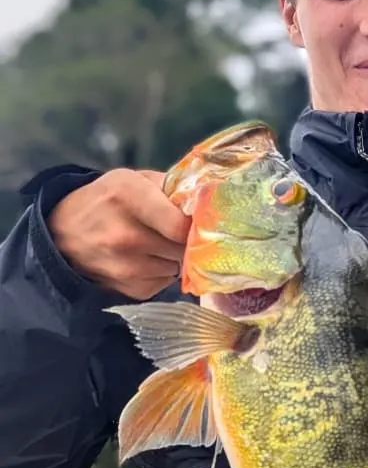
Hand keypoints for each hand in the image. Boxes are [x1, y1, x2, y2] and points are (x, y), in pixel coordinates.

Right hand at [47, 168, 189, 300]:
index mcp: (127, 196)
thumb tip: (205, 203)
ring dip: (173, 256)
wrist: (62, 232)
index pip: (181, 224)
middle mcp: (125, 234)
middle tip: (176, 231)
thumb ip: (170, 188)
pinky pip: (164, 282)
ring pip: (177, 266)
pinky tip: (144, 259)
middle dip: (186, 239)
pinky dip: (161, 272)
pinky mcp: (128, 288)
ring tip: (155, 243)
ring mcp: (125, 266)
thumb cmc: (106, 200)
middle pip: (183, 246)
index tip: (196, 221)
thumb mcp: (132, 179)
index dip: (195, 224)